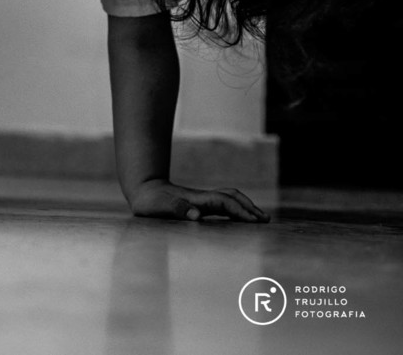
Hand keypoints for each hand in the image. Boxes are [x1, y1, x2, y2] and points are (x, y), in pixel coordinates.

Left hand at [129, 179, 269, 222]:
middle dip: (249, 207)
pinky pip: (222, 204)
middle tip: (266, 220)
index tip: (255, 221)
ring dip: (244, 206)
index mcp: (197, 200)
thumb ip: (178, 209)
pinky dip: (235, 208)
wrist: (142, 188)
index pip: (225, 203)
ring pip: (228, 199)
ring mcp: (201, 200)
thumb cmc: (150, 200)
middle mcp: (202, 198)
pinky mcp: (197, 203)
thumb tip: (197, 216)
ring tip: (259, 217)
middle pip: (232, 198)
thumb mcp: (160, 206)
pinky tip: (237, 217)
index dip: (240, 211)